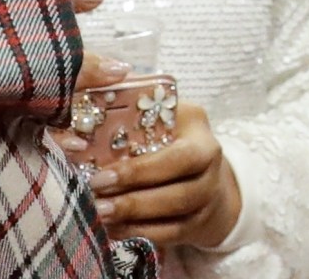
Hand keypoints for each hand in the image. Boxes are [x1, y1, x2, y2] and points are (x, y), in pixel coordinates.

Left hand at [87, 101, 243, 248]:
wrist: (204, 168)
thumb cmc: (169, 132)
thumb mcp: (161, 108)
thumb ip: (135, 93)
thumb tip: (105, 73)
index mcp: (199, 132)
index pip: (180, 155)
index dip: (141, 170)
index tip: (101, 174)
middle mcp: (212, 166)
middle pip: (181, 191)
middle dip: (135, 198)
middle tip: (96, 198)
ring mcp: (208, 197)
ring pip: (176, 216)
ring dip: (135, 218)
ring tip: (100, 214)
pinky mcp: (199, 223)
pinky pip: (171, 234)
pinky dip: (140, 233)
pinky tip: (112, 229)